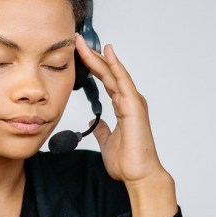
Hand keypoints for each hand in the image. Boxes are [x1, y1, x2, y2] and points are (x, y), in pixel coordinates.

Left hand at [75, 35, 176, 216]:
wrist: (138, 175)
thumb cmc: (128, 161)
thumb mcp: (107, 142)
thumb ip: (102, 129)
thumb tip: (95, 123)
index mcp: (123, 107)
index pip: (105, 80)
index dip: (92, 66)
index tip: (78, 54)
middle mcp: (129, 101)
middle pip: (108, 72)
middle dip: (92, 56)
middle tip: (77, 41)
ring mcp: (133, 102)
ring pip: (114, 73)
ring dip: (99, 57)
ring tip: (84, 43)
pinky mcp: (134, 106)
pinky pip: (123, 82)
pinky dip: (115, 66)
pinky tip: (107, 53)